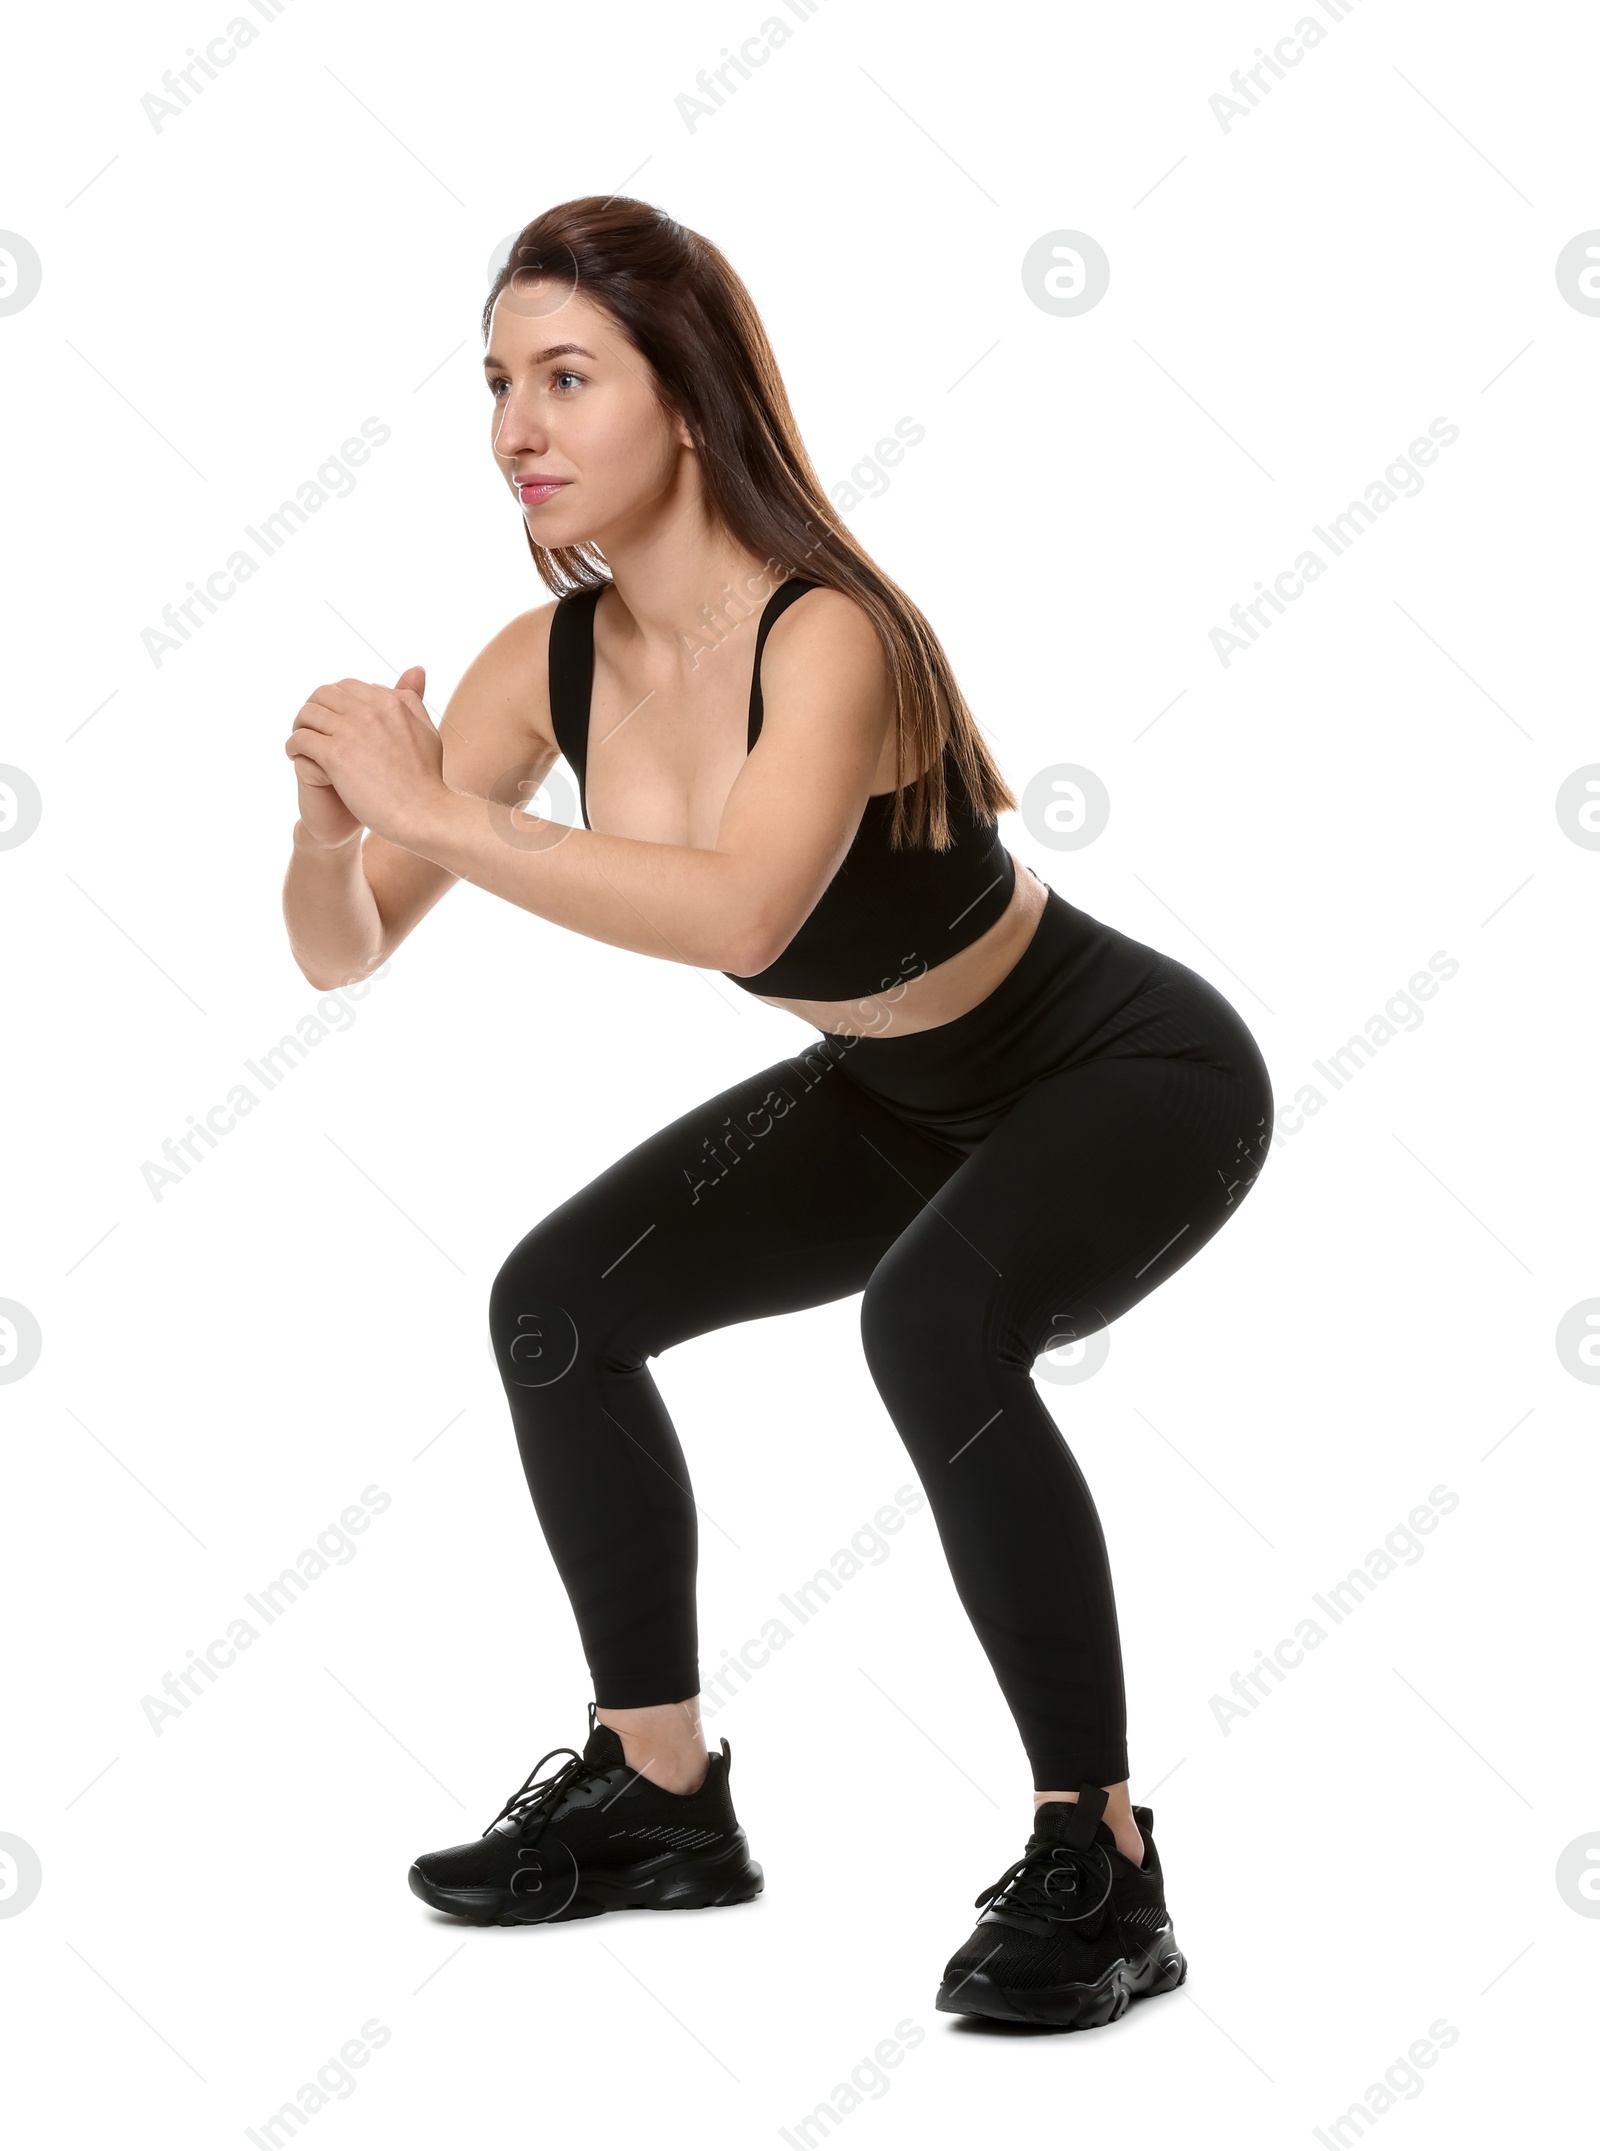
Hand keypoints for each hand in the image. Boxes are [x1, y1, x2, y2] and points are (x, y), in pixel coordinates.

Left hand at [285, 666, 441, 844]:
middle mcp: (369, 710)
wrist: (424, 813)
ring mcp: (351, 731)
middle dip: (314, 709)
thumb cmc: (426, 780)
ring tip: (300, 743)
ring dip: (300, 726)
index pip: (349, 686)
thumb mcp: (427, 730)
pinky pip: (301, 739)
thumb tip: (414, 670)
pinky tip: (296, 756)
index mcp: (390, 702)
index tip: (331, 720)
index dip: (335, 701)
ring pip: (308, 713)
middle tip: (311, 729)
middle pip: (324, 694)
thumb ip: (414, 700)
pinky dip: (294, 746)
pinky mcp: (336, 755)